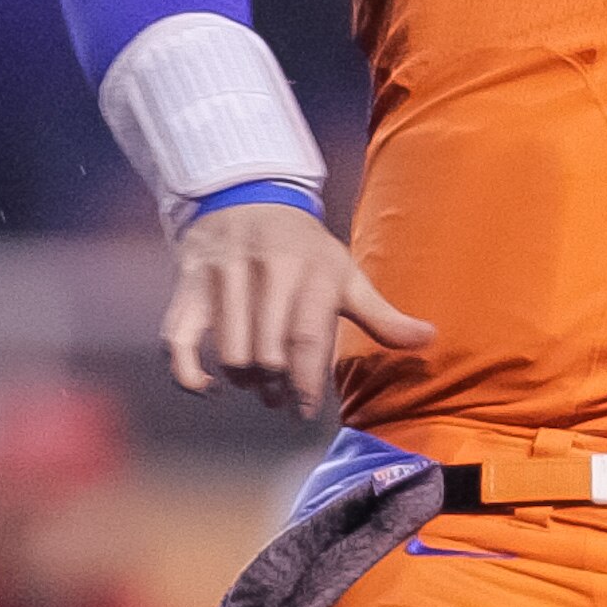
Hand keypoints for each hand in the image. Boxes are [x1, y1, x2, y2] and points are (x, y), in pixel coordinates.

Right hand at [161, 202, 435, 416]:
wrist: (245, 195)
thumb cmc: (304, 248)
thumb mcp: (344, 273)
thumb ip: (382, 314)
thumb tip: (430, 340)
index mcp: (310, 269)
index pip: (305, 340)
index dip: (306, 384)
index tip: (306, 410)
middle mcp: (265, 270)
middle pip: (267, 354)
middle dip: (275, 387)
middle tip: (281, 398)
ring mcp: (222, 276)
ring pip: (230, 354)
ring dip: (244, 382)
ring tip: (258, 385)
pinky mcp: (188, 285)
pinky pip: (177, 341)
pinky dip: (189, 374)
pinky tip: (211, 387)